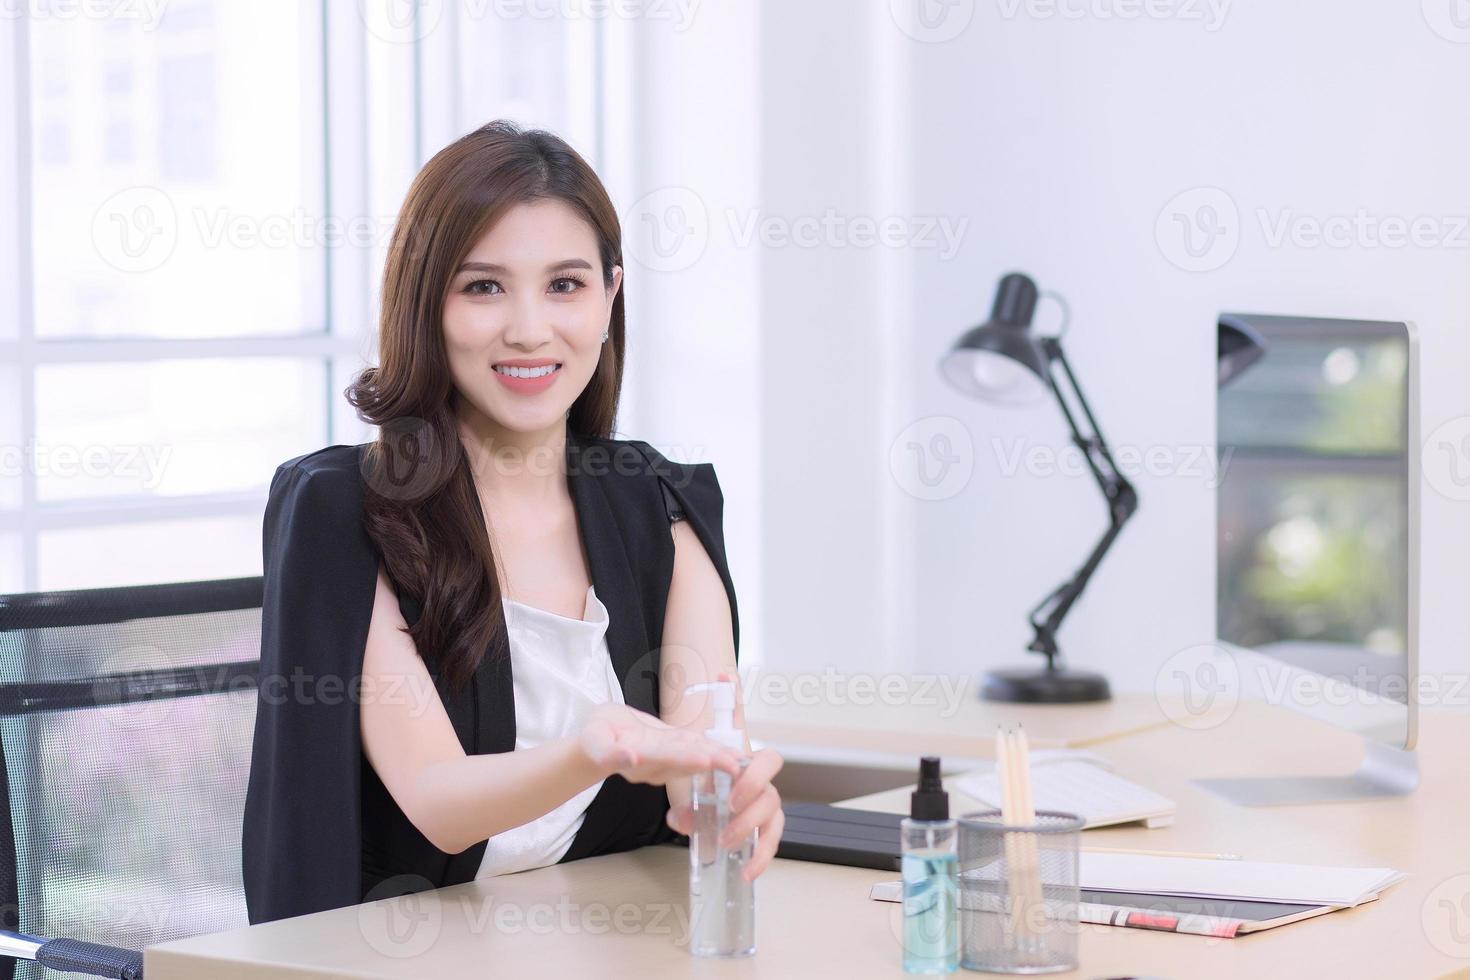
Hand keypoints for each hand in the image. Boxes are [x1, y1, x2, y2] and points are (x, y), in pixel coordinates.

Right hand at [579, 702, 741, 785]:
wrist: (601, 739)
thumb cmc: (595, 736)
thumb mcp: (594, 741)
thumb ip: (609, 752)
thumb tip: (629, 758)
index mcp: (636, 761)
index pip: (662, 758)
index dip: (683, 758)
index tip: (704, 759)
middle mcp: (655, 766)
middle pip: (684, 761)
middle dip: (710, 761)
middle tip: (733, 763)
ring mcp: (666, 761)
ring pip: (694, 758)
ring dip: (717, 758)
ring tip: (740, 760)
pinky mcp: (674, 751)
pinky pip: (696, 750)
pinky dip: (715, 750)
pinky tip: (734, 753)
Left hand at [665, 747, 784, 881]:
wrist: (696, 788)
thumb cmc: (699, 779)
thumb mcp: (687, 784)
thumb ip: (683, 800)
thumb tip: (682, 819)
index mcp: (749, 767)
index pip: (769, 762)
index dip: (756, 777)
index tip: (734, 793)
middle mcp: (762, 787)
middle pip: (771, 796)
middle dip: (751, 813)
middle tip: (729, 820)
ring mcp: (764, 809)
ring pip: (775, 820)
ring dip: (754, 836)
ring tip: (728, 846)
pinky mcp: (763, 830)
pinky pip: (769, 843)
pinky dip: (760, 858)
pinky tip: (747, 872)